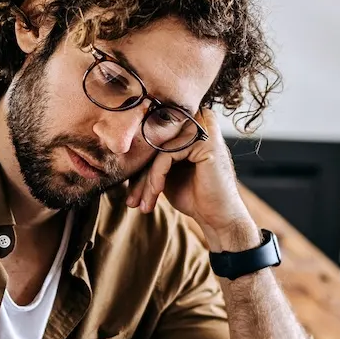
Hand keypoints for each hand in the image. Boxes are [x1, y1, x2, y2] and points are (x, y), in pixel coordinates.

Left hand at [125, 108, 256, 245]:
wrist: (218, 218)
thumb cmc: (194, 196)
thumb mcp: (168, 172)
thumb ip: (152, 156)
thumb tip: (121, 149)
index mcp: (191, 124)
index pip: (154, 138)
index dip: (139, 165)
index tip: (130, 191)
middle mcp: (199, 120)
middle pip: (155, 143)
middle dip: (139, 175)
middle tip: (131, 201)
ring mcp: (204, 128)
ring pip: (158, 150)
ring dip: (145, 181)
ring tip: (140, 204)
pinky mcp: (205, 141)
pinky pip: (166, 155)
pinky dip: (155, 178)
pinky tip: (154, 196)